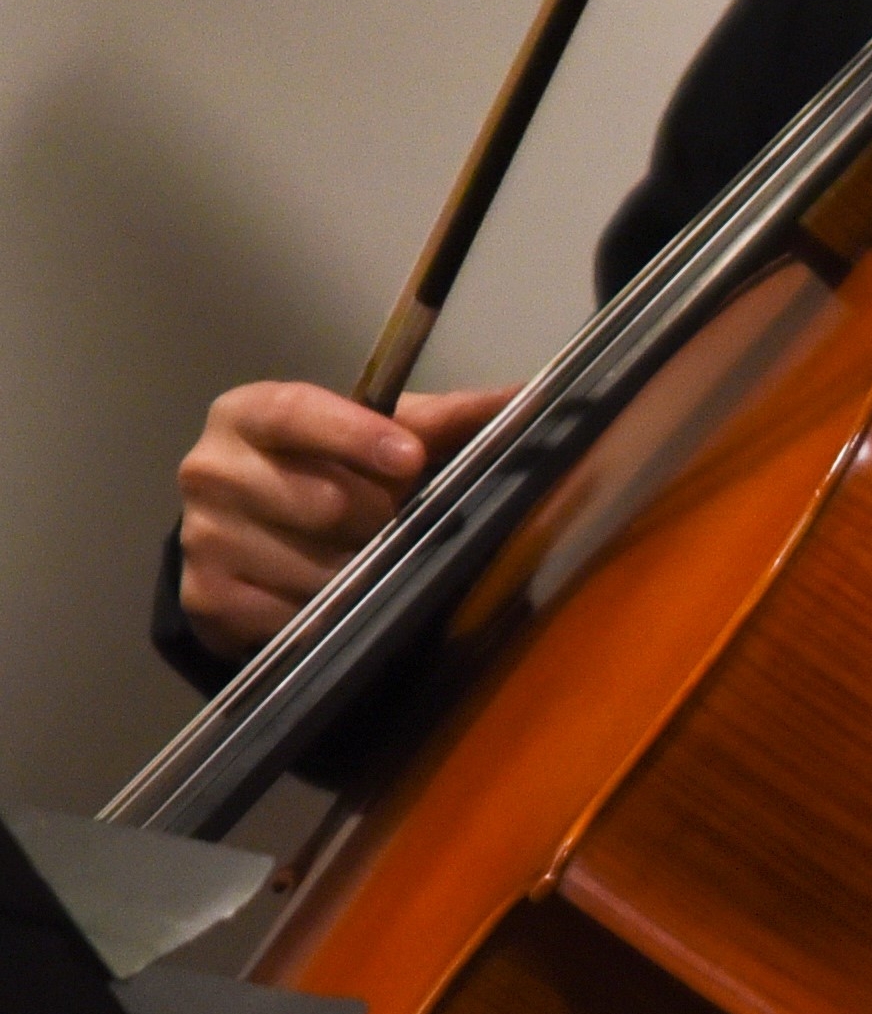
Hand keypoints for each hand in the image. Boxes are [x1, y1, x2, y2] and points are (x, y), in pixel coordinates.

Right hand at [175, 380, 511, 659]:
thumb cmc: (322, 466)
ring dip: (364, 571)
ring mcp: (203, 537)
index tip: (410, 459)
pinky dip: (333, 611)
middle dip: (381, 518)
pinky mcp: (205, 597)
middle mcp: (211, 469)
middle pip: (320, 501)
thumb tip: (526, 397)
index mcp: (250, 413)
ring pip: (314, 567)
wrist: (244, 528)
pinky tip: (344, 596)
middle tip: (406, 521)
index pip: (298, 414)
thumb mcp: (375, 432)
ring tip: (378, 558)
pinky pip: (293, 615)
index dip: (354, 436)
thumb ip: (442, 418)